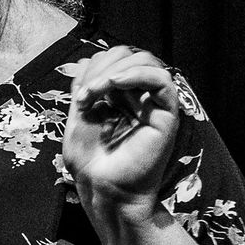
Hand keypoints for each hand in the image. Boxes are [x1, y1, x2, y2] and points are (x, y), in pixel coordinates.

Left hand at [61, 46, 180, 223]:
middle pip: (129, 55)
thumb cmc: (90, 162)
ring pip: (145, 62)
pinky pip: (162, 80)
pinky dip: (137, 74)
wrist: (102, 189)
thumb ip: (85, 86)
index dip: (94, 67)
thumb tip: (87, 60)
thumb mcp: (79, 116)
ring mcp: (153, 105)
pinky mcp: (166, 115)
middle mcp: (138, 97)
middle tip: (85, 96)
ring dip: (115, 71)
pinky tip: (115, 84)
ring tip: (96, 92)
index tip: (78, 97)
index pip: (114, 59)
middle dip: (103, 68)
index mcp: (119, 97)